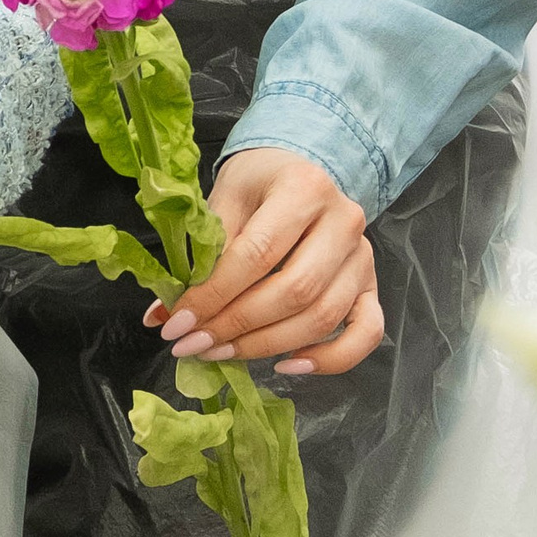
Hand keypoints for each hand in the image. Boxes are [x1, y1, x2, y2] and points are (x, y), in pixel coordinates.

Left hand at [141, 144, 383, 376]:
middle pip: (294, 290)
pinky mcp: (372, 285)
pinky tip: (288, 366)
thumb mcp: (224, 201)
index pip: (257, 253)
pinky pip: (366, 333)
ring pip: (323, 317)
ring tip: (223, 353)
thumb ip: (200, 255)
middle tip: (195, 344)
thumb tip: (165, 315)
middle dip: (237, 326)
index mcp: (304, 188)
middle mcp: (343, 222)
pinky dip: (330, 359)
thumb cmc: (257, 185)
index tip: (179, 323)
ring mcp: (363, 256)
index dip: (216, 294)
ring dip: (268, 346)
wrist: (297, 169)